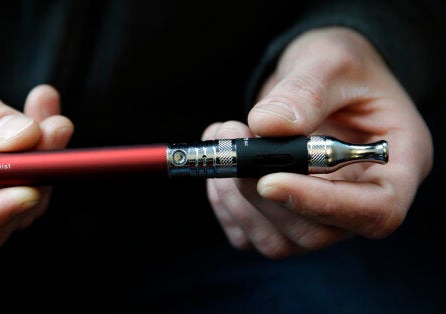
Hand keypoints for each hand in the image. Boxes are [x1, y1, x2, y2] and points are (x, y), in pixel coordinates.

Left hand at [204, 27, 432, 257]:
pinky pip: (248, 233)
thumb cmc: (341, 67)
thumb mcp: (332, 60)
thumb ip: (306, 91)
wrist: (318, 75)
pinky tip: (221, 163)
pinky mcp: (283, 216)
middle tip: (233, 137)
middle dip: (261, 193)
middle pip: (316, 233)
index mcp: (396, 166)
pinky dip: (224, 203)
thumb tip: (267, 126)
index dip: (321, 204)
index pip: (375, 211)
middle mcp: (360, 200)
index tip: (269, 179)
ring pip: (277, 241)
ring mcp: (321, 215)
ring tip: (224, 139)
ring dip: (236, 197)